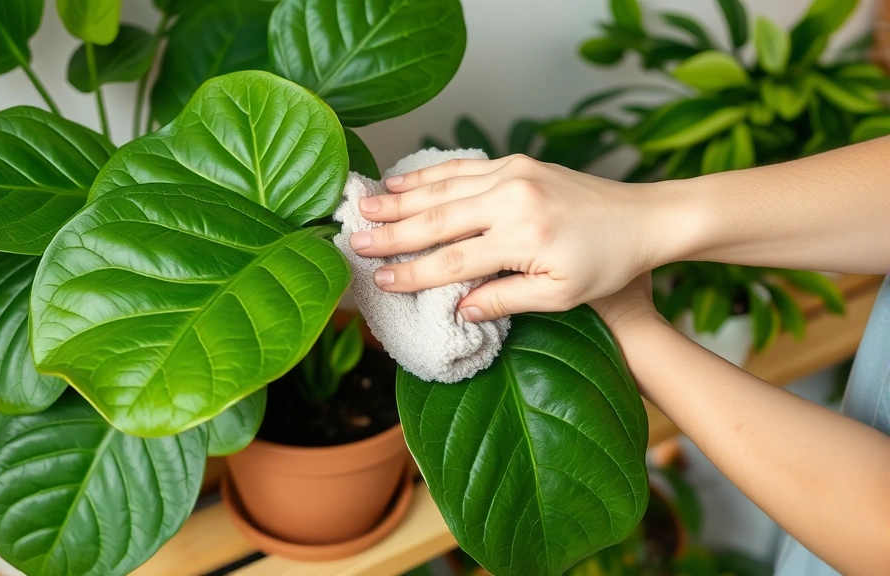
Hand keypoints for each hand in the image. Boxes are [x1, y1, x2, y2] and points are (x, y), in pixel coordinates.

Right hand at [349, 155, 684, 320]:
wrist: (644, 218)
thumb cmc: (607, 264)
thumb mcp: (560, 296)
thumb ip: (505, 299)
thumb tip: (459, 308)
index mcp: (523, 236)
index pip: (453, 259)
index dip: (413, 272)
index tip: (380, 279)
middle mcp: (513, 198)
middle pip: (439, 218)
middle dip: (393, 231)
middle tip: (355, 239)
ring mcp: (514, 174)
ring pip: (444, 186)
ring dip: (402, 198)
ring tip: (366, 205)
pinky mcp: (517, 163)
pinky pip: (463, 167)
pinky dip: (430, 174)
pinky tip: (404, 180)